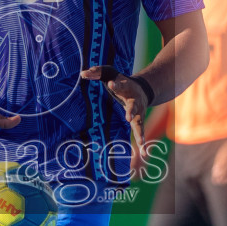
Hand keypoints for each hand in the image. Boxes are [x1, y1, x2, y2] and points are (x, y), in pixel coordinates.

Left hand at [81, 65, 147, 179]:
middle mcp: (134, 100)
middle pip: (133, 105)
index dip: (116, 85)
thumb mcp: (110, 73)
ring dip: (140, 131)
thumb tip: (83, 74)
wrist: (142, 89)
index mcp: (126, 87)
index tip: (111, 84)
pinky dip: (142, 141)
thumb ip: (97, 72)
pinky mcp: (139, 120)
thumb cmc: (121, 82)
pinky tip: (143, 152)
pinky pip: (140, 131)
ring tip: (140, 142)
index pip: (120, 85)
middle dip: (131, 111)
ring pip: (139, 121)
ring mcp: (138, 111)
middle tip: (128, 117)